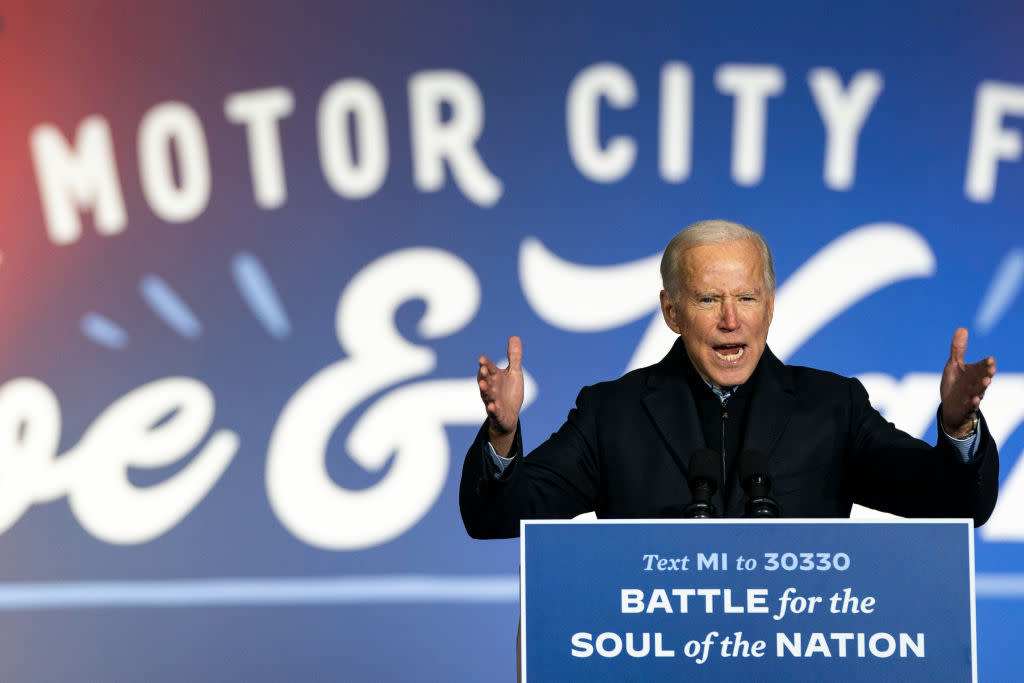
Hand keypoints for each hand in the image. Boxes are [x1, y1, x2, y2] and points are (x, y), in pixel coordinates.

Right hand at [478, 336, 523, 455]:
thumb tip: (514, 336)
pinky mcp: (497, 414)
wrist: (508, 416)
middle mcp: (490, 388)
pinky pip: (494, 411)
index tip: (482, 358)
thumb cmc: (509, 392)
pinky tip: (493, 406)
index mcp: (494, 377)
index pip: (489, 368)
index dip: (485, 364)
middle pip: (485, 380)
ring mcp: (492, 401)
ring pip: (487, 395)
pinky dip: (493, 408)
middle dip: (483, 375)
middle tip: (483, 369)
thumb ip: (514, 357)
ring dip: (485, 390)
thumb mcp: (514, 373)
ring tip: (482, 385)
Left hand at [940, 327, 995, 437]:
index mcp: (974, 373)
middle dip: (987, 373)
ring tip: (987, 381)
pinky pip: (970, 405)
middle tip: (991, 369)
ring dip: (983, 386)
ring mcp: (972, 396)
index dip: (986, 363)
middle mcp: (976, 384)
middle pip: (983, 377)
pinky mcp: (966, 407)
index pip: (983, 366)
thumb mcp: (954, 365)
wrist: (952, 407)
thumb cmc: (955, 384)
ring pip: (979, 391)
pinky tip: (974, 399)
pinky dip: (973, 402)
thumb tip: (962, 328)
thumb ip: (958, 349)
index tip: (990, 359)